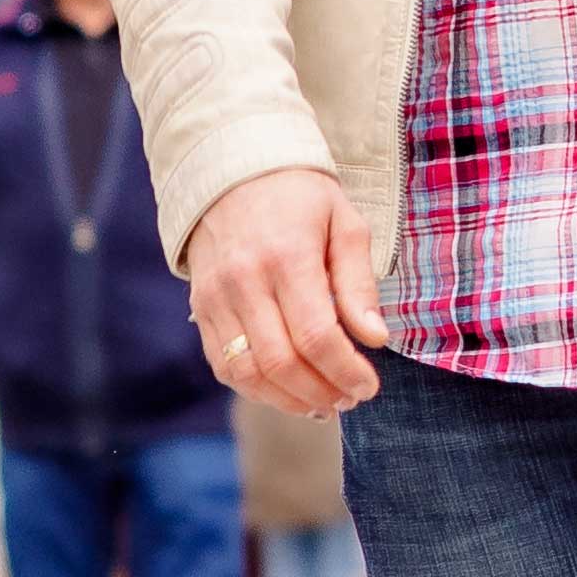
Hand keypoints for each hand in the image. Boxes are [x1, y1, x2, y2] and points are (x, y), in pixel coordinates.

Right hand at [186, 165, 394, 417]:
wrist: (232, 172)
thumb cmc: (300, 198)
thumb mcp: (344, 223)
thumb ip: (358, 283)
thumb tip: (375, 338)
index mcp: (287, 256)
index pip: (315, 335)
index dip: (345, 371)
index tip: (369, 387)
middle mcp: (244, 281)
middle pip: (281, 362)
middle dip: (321, 392)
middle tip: (349, 398)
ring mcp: (216, 298)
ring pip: (248, 373)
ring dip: (289, 401)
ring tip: (323, 404)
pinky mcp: (201, 309)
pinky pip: (224, 366)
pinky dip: (257, 389)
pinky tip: (288, 392)